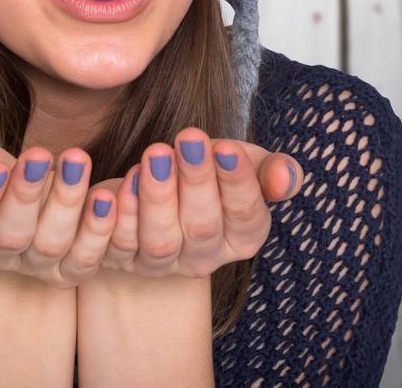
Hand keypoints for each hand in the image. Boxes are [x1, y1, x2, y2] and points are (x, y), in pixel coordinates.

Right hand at [0, 135, 121, 288]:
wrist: (10, 189)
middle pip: (9, 236)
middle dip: (25, 195)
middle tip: (39, 154)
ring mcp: (32, 264)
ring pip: (50, 245)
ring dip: (66, 204)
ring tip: (77, 161)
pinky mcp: (67, 268)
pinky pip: (85, 260)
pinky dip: (100, 232)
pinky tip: (108, 196)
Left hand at [94, 126, 300, 278]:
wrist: (160, 185)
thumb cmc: (210, 172)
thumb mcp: (244, 164)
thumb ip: (273, 170)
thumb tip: (285, 176)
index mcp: (242, 239)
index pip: (247, 218)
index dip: (237, 184)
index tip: (225, 147)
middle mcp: (203, 259)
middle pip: (202, 228)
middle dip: (196, 181)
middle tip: (188, 137)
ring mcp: (160, 264)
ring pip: (159, 240)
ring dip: (157, 196)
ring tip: (155, 153)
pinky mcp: (120, 258)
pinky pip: (117, 244)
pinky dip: (116, 216)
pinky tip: (116, 185)